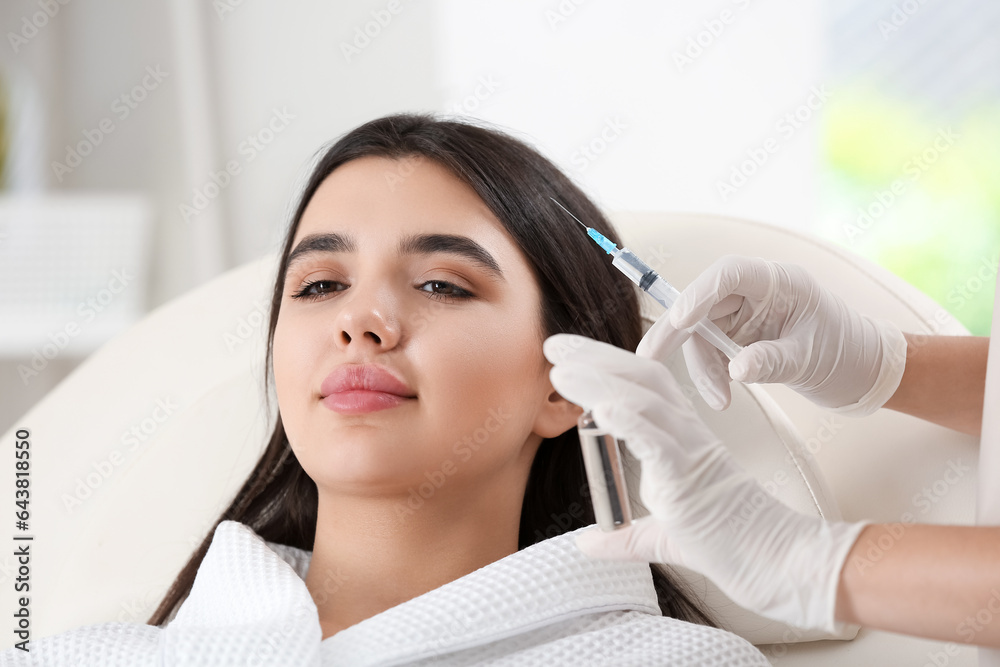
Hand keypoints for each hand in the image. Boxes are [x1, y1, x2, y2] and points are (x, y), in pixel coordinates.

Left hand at [544, 333, 868, 633]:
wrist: (778, 564)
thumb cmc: (734, 545)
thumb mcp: (662, 539)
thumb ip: (624, 536)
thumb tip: (588, 542)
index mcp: (680, 439)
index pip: (640, 387)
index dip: (603, 366)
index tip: (565, 357)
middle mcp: (685, 434)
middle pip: (639, 378)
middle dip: (594, 358)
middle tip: (554, 345)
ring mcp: (690, 450)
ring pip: (644, 400)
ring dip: (600, 382)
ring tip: (562, 371)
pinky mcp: (693, 475)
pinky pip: (658, 439)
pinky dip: (629, 420)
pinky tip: (602, 408)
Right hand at [636, 255, 907, 414]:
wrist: (862, 371)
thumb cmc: (846, 354)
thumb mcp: (811, 359)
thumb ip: (772, 361)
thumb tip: (736, 370)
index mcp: (780, 282)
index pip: (728, 274)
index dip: (698, 293)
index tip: (679, 321)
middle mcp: (756, 292)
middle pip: (702, 302)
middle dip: (677, 332)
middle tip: (649, 358)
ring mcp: (745, 313)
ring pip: (701, 331)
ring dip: (700, 365)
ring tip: (719, 399)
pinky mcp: (740, 334)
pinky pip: (710, 349)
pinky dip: (710, 371)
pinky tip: (722, 393)